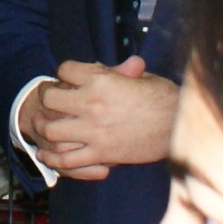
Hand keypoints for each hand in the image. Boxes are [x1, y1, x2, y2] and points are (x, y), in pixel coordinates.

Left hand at [28, 57, 180, 182]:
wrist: (179, 127)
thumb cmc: (165, 98)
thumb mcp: (142, 78)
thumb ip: (123, 72)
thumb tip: (121, 63)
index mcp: (102, 80)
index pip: (65, 69)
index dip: (65, 73)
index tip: (68, 78)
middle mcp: (92, 104)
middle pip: (50, 98)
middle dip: (46, 97)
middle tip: (49, 100)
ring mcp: (94, 132)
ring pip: (52, 130)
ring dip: (45, 127)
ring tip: (43, 126)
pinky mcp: (100, 154)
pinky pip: (67, 159)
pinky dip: (53, 158)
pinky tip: (46, 155)